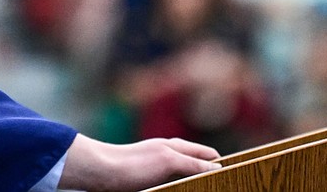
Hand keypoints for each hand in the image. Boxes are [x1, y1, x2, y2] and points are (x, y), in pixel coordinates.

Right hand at [58, 133, 220, 191]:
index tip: (211, 162)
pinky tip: (218, 172)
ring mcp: (166, 152)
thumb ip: (143, 170)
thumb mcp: (128, 170)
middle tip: (223, 165)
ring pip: (197, 157)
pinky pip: (194, 165)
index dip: (197, 156)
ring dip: (211, 164)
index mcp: (153, 150)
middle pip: (192, 150)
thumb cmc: (107, 171)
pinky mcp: (168, 160)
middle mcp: (162, 147)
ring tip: (226, 171)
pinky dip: (206, 168)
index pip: (181, 150)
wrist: (99, 166)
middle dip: (208, 157)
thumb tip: (142, 179)